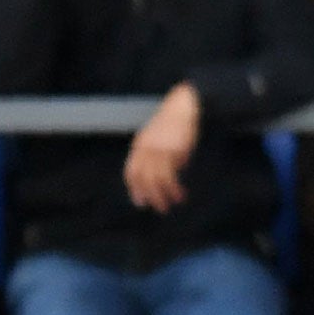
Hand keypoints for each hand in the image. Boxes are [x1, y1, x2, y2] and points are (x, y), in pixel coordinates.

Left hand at [123, 84, 200, 213]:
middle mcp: (146, 149)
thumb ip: (152, 156)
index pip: (131, 172)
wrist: (182, 106)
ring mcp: (160, 150)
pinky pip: (172, 173)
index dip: (134, 188)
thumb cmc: (170, 124)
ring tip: (173, 203)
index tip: (140, 202)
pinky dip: (174, 187)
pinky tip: (180, 192)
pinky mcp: (174, 150)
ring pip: (157, 179)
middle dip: (150, 196)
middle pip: (143, 178)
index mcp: (139, 146)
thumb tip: (159, 179)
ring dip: (164, 195)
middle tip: (159, 208)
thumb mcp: (154, 138)